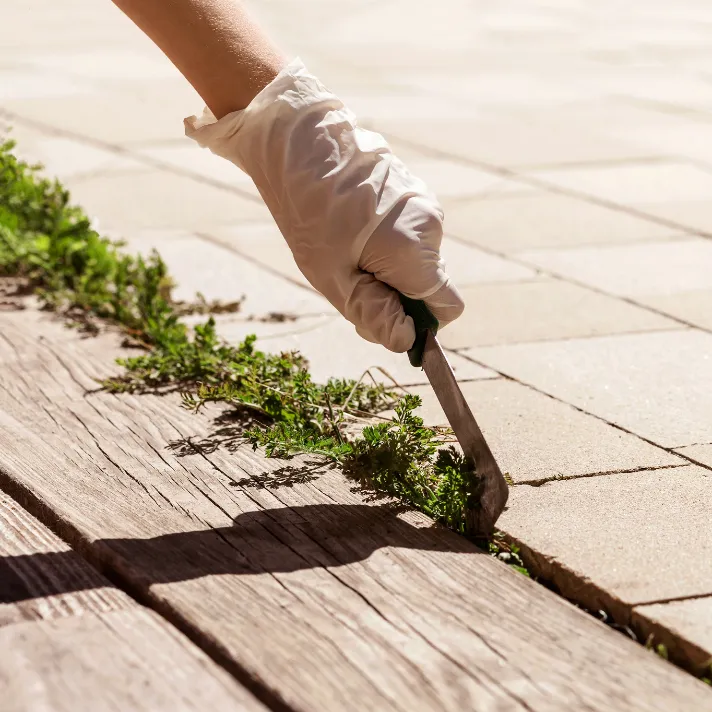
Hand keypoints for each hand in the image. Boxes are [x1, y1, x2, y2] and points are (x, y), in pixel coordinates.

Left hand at [186, 58, 463, 351]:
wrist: (298, 140)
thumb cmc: (309, 212)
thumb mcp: (333, 277)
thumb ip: (375, 314)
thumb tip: (407, 341)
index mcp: (415, 249)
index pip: (448, 308)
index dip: (421, 325)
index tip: (386, 320)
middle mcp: (431, 225)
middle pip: (429, 287)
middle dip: (397, 297)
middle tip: (349, 282)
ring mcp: (425, 204)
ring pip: (418, 261)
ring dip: (388, 270)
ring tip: (344, 249)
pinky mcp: (413, 191)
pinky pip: (410, 236)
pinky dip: (386, 245)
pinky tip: (351, 227)